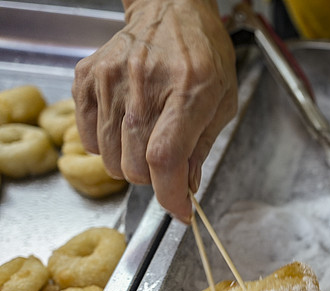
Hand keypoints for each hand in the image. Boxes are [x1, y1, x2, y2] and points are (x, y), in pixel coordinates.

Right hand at [73, 0, 236, 222]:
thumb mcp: (222, 102)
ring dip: (130, 165)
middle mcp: (145, 85)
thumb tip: (187, 189)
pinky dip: (106, 147)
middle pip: (136, 166)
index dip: (171, 195)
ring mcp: (110, 80)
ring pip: (110, 159)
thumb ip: (202, 148)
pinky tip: (125, 129)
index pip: (166, 158)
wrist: (171, 9)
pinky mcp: (87, 78)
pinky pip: (87, 139)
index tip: (181, 212)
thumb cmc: (203, 55)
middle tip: (167, 165)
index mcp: (188, 91)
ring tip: (147, 141)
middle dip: (156, 180)